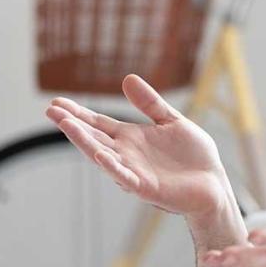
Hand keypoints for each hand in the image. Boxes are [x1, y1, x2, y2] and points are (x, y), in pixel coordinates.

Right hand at [45, 74, 231, 217]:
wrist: (214, 184)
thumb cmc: (194, 156)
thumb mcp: (172, 121)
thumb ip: (150, 104)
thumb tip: (128, 78)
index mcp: (132, 138)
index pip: (99, 124)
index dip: (78, 114)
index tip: (56, 103)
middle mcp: (127, 155)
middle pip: (94, 137)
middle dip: (73, 125)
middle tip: (51, 111)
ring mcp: (134, 172)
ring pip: (103, 156)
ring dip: (85, 142)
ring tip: (66, 126)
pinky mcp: (146, 188)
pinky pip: (125, 177)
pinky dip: (112, 167)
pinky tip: (98, 155)